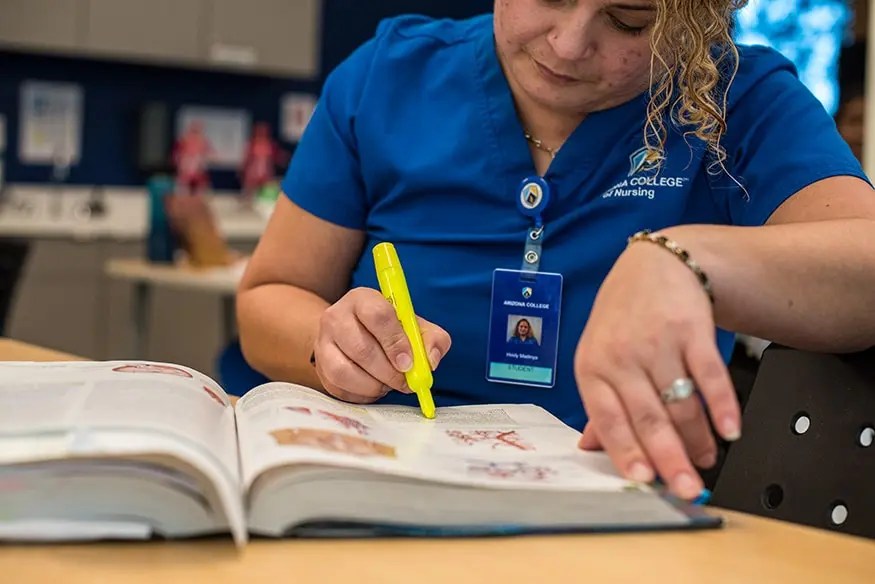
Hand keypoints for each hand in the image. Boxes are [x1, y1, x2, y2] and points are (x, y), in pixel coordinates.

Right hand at [314, 287, 451, 403]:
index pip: (377, 316)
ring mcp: (323, 343)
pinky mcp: (319, 366)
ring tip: (388, 384)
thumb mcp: (416, 327)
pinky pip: (339, 388)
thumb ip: (432, 340)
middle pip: (361, 348)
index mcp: (362, 299)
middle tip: (405, 382)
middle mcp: (336, 317)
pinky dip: (361, 394)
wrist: (354, 335)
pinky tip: (374, 387)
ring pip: (345, 371)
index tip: (409, 363)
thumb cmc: (390, 330)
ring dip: (374, 385)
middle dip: (388, 372)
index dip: (396, 342)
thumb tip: (431, 361)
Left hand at [574, 240, 740, 499]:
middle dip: (670, 460)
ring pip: (681, 404)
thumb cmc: (622, 316)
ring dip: (699, 439)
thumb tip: (590, 448)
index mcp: (592, 368)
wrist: (654, 264)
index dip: (626, 452)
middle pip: (649, 418)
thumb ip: (600, 404)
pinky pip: (710, 376)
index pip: (608, 419)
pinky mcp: (691, 331)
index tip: (643, 481)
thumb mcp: (598, 355)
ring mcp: (657, 343)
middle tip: (688, 489)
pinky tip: (731, 429)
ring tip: (708, 460)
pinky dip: (724, 406)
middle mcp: (622, 356)